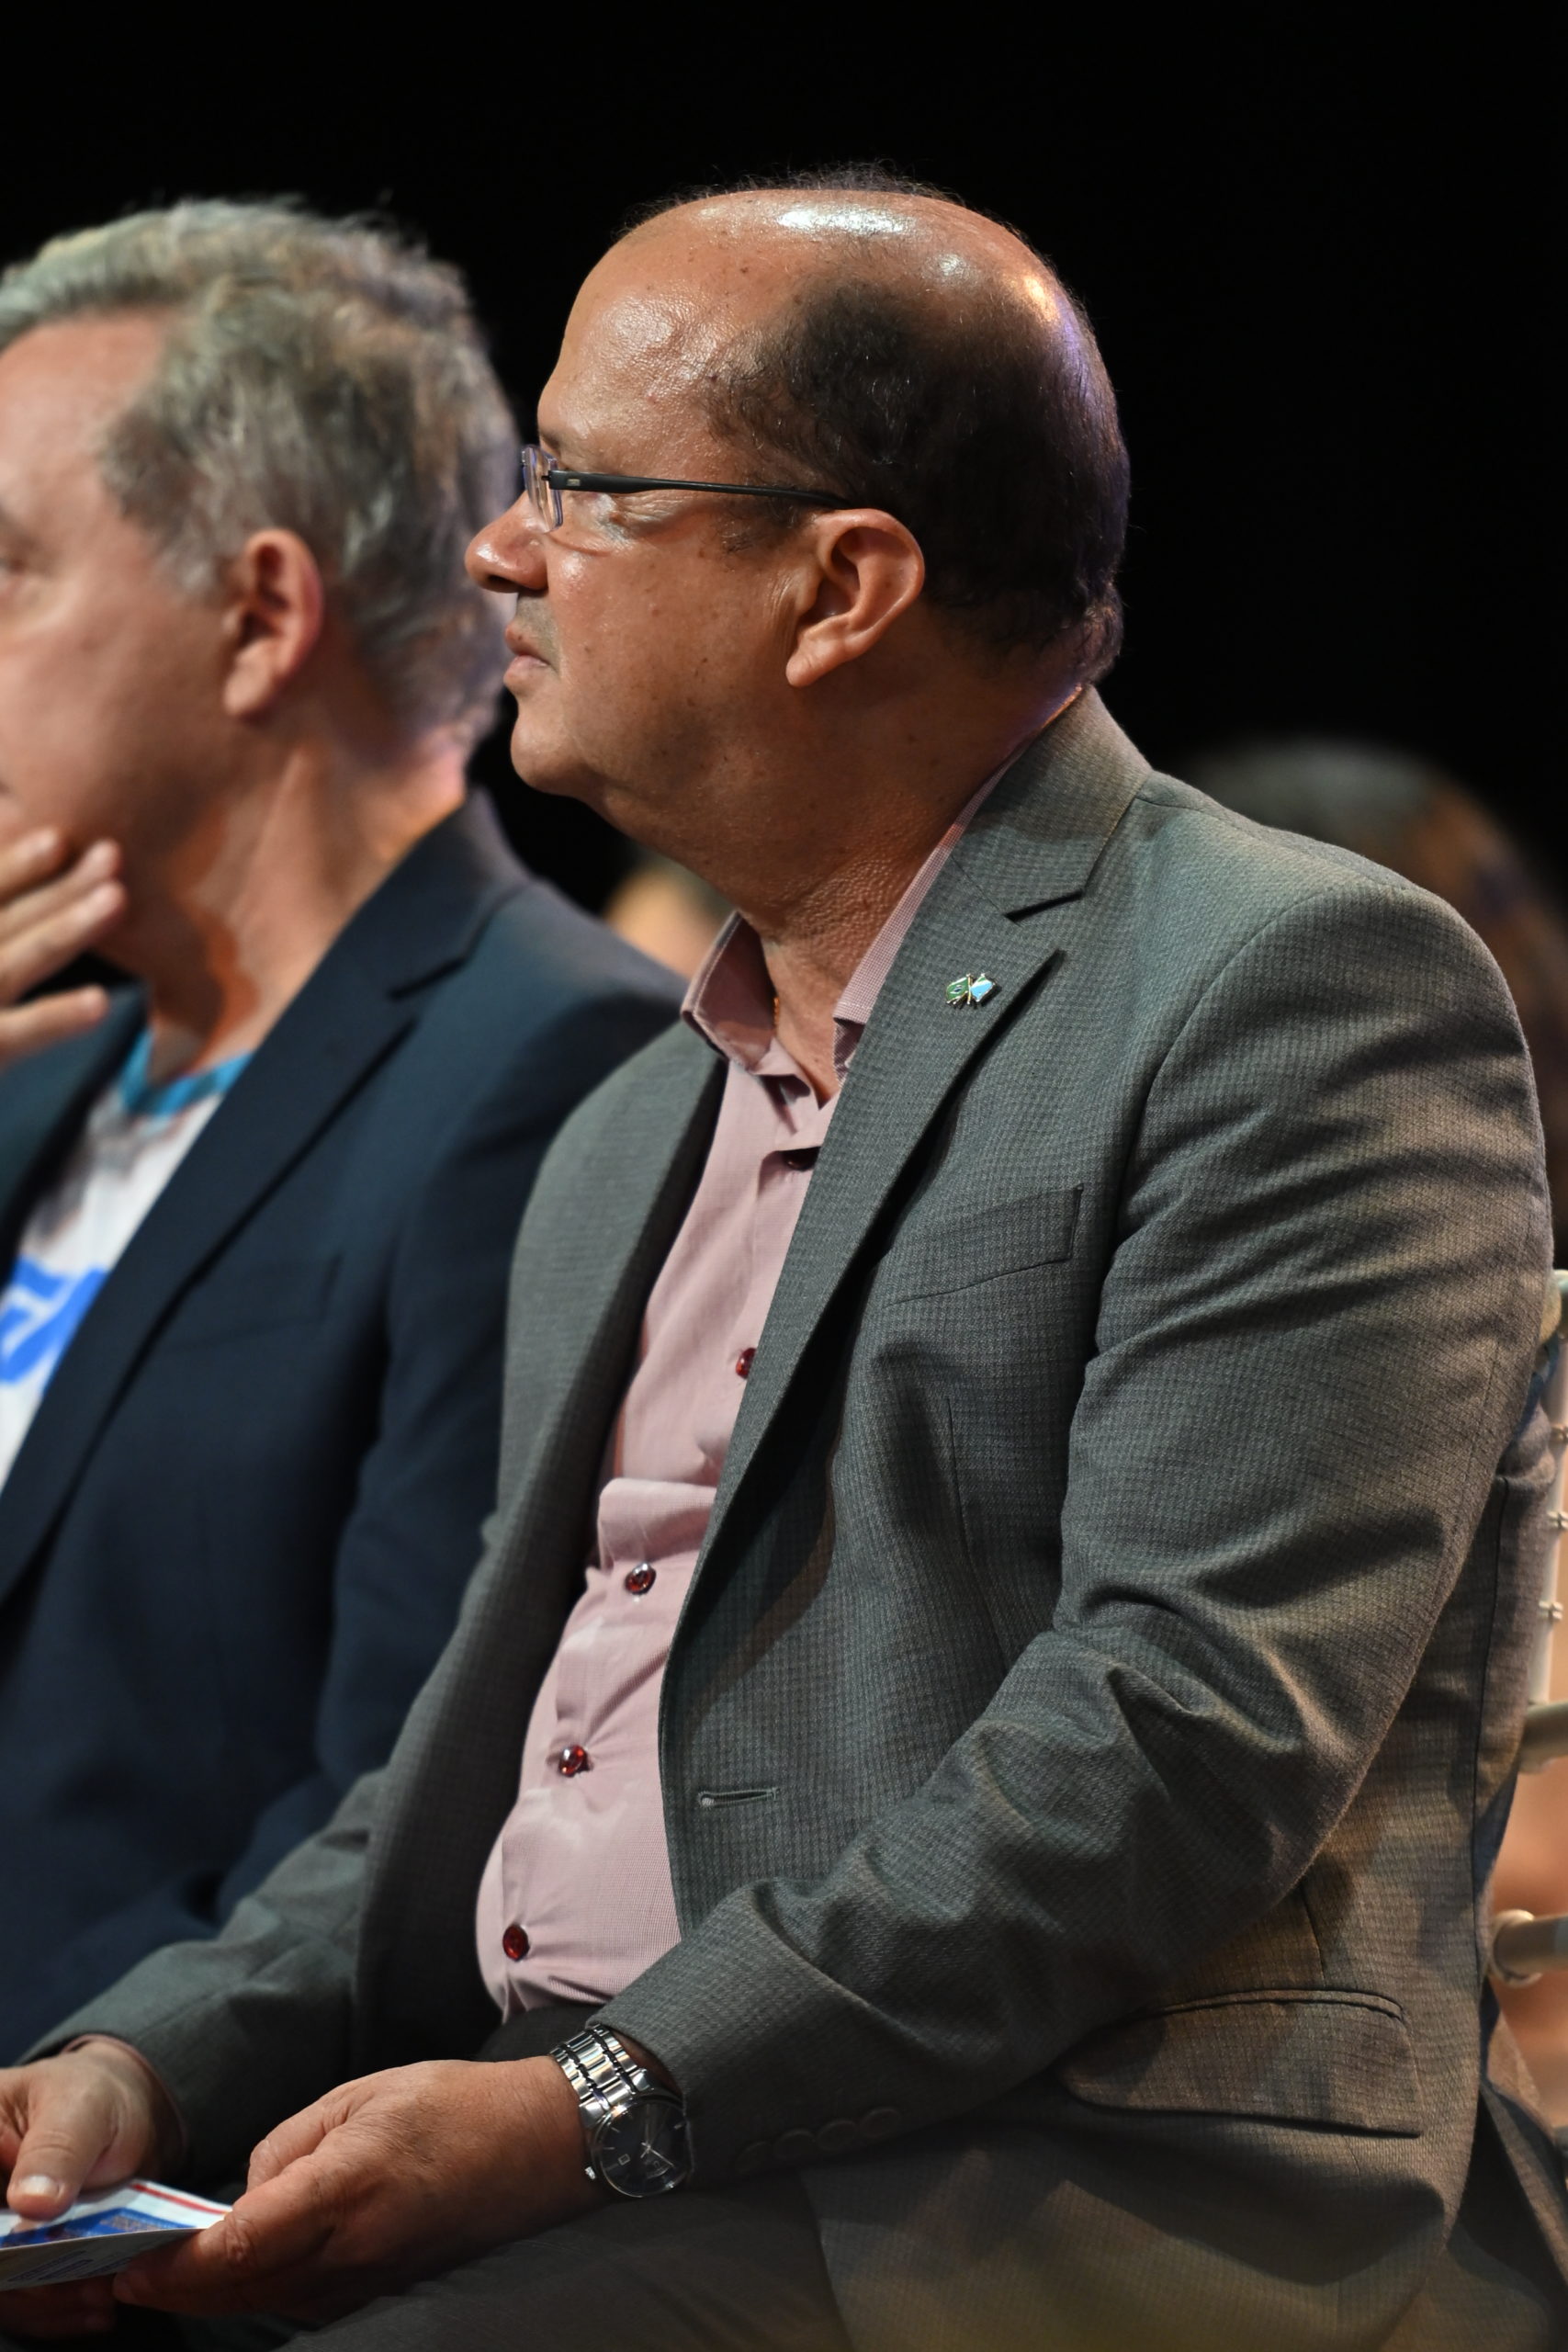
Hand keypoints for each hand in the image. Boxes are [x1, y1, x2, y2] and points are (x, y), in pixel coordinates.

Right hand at [0, 830, 124, 1072]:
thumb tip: (24, 905)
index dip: (14, 866)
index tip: (59, 837)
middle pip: (4, 921)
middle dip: (59, 886)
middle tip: (115, 852)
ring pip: (14, 961)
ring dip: (66, 928)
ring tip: (118, 899)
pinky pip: (18, 1035)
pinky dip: (54, 1018)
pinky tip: (99, 1003)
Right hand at [0, 2043, 168, 2338]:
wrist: (129, 2116)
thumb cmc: (97, 2098)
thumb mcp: (85, 2109)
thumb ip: (58, 2149)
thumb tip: (31, 2201)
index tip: (20, 2252)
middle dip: (23, 2277)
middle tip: (79, 2279)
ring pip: (1, 2287)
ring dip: (45, 2301)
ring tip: (97, 2293)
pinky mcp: (14, 2261)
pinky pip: (20, 2301)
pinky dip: (56, 2310)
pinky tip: (93, 2304)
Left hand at [115, 2057, 601, 2323]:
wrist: (534, 2149)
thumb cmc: (451, 2106)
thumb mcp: (362, 2094)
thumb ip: (290, 2144)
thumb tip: (246, 2193)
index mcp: (345, 2187)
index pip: (241, 2243)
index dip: (177, 2262)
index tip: (129, 2260)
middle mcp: (351, 2249)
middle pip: (240, 2288)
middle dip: (175, 2287)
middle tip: (121, 2274)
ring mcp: (365, 2280)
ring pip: (265, 2301)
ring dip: (210, 2292)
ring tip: (162, 2272)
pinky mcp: (375, 2291)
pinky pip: (298, 2299)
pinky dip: (254, 2289)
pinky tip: (231, 2269)